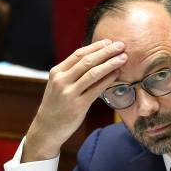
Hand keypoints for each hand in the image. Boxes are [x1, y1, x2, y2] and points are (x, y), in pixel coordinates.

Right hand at [22, 39, 126, 160]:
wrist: (47, 128)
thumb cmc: (57, 105)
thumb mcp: (58, 85)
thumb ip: (72, 73)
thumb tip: (95, 59)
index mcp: (56, 72)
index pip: (78, 54)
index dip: (96, 47)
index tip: (109, 42)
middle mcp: (61, 80)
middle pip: (87, 61)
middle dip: (106, 51)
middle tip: (121, 45)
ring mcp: (69, 93)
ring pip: (93, 73)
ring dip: (110, 63)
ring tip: (123, 58)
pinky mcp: (78, 106)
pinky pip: (96, 89)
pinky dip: (108, 80)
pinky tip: (117, 74)